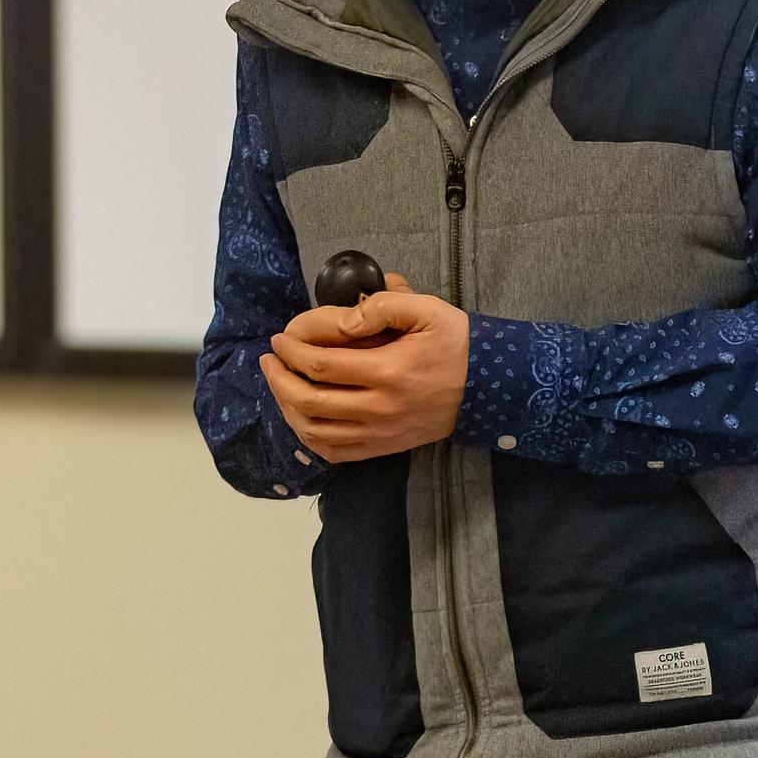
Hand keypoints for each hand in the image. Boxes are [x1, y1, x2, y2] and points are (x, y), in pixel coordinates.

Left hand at [262, 291, 470, 465]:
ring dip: (286, 406)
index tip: (281, 337)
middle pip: (308, 399)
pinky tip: (299, 415)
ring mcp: (379, 433)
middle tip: (270, 359)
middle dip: (278, 378)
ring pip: (314, 430)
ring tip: (279, 384)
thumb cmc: (455, 345)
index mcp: (388, 371)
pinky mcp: (382, 447)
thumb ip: (383, 306)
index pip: (320, 364)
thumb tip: (341, 320)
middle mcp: (379, 408)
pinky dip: (308, 436)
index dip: (292, 349)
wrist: (487, 388)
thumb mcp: (428, 310)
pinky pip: (334, 451)